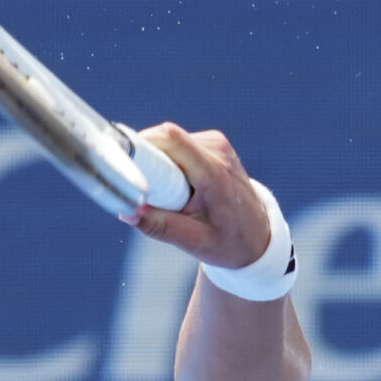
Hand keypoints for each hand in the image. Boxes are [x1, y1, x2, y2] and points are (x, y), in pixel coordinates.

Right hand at [121, 123, 273, 271]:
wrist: (258, 237)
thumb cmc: (228, 242)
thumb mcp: (194, 242)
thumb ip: (160, 227)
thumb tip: (127, 212)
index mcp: (214, 173)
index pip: (170, 139)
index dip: (140, 146)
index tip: (123, 166)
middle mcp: (217, 150)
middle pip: (164, 138)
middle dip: (147, 163)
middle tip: (150, 194)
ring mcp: (216, 143)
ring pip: (167, 140)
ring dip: (158, 165)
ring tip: (170, 196)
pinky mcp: (211, 142)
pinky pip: (176, 144)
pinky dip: (168, 163)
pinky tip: (178, 187)